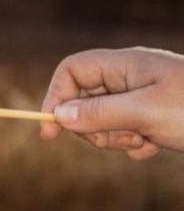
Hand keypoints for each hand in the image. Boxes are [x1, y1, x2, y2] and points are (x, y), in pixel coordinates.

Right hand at [40, 47, 183, 159]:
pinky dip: (136, 145)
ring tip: (146, 140)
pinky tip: (159, 144)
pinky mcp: (152, 116)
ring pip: (103, 122)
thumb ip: (99, 112)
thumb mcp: (145, 112)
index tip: (51, 131)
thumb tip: (58, 115)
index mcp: (126, 65)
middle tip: (119, 138)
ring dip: (117, 139)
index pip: (72, 71)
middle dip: (93, 128)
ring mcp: (141, 97)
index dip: (56, 98)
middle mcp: (130, 78)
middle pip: (84, 101)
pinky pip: (126, 133)